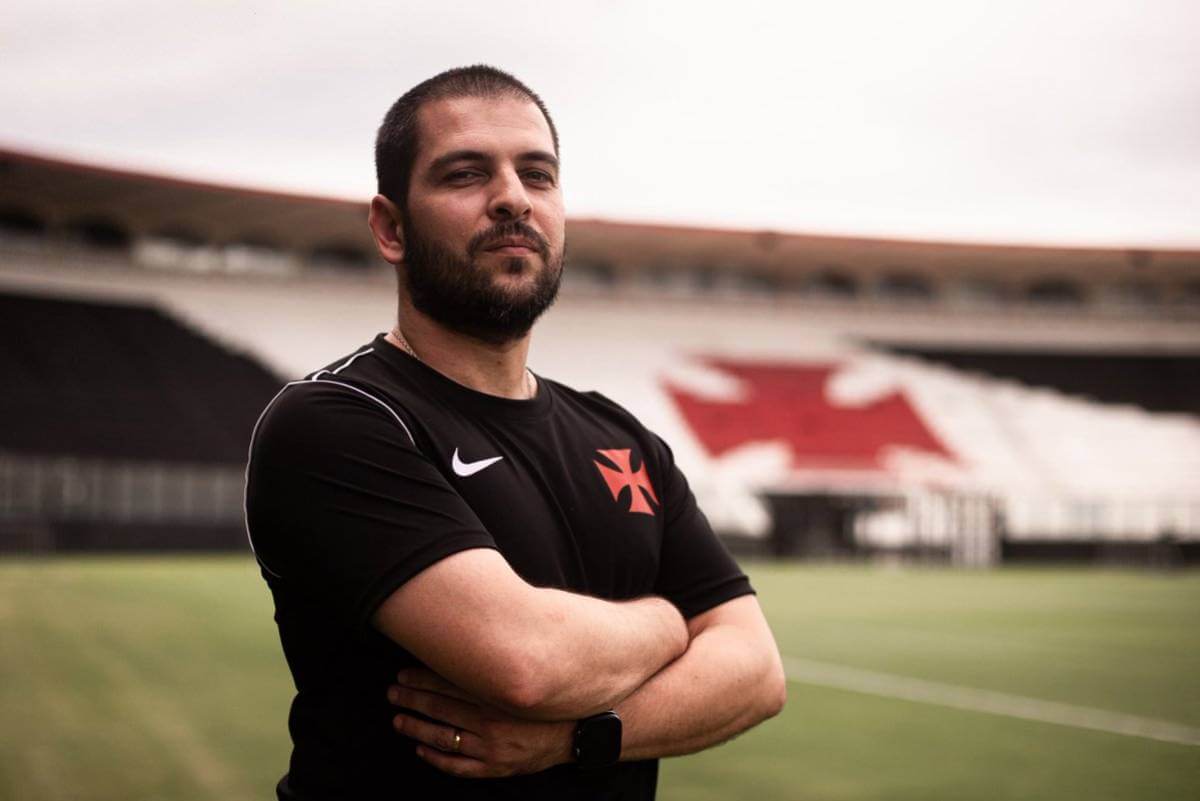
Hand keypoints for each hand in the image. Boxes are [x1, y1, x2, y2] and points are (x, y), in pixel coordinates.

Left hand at [388, 668, 574, 778]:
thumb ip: (502, 656)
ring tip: (398, 720)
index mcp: (498, 694)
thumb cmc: (553, 695)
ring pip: (444, 738)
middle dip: (412, 699)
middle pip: (441, 708)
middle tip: (392, 692)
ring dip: (417, 728)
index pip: (449, 683)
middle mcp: (492, 722)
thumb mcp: (529, 671)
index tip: (402, 672)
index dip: (422, 678)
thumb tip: (477, 631)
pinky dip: (438, 759)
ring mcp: (493, 748)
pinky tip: (422, 750)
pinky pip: (460, 767)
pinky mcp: (497, 767)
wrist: (581, 730)